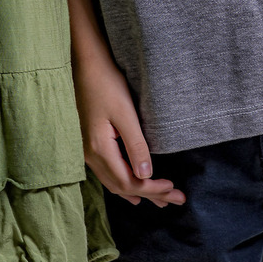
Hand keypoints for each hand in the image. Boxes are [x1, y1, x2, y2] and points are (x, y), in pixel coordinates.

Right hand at [73, 46, 184, 207]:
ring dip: (138, 190)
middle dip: (150, 194)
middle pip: (122, 186)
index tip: (174, 190)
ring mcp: (87, 150)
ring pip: (114, 181)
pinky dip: (124, 182)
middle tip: (176, 199)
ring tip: (159, 199)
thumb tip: (146, 175)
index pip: (129, 182)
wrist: (85, 62)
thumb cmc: (106, 83)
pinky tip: (132, 185)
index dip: (152, 189)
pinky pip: (108, 172)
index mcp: (99, 149)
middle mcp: (90, 154)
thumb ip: (135, 145)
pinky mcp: (89, 142)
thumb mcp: (125, 113)